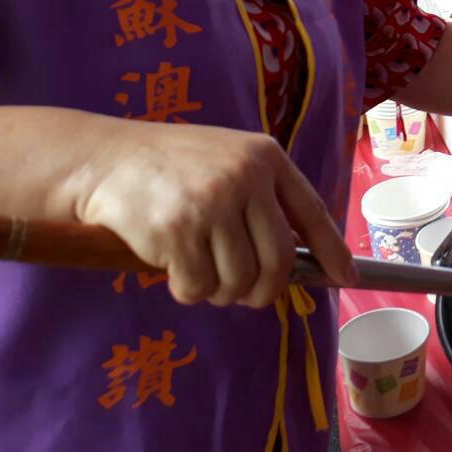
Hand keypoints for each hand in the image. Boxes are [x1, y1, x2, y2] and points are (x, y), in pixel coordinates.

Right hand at [73, 120, 354, 307]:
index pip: (312, 212)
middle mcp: (245, 177)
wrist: (105, 160)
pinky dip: (188, 290)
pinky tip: (173, 267)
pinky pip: (197, 287)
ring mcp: (211, 203)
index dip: (331, 251)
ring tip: (199, 270)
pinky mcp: (176, 231)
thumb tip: (300, 257)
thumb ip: (263, 197)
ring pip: (238, 280)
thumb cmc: (172, 167)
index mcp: (266, 157)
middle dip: (264, 290)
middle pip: (277, 260)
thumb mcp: (229, 162)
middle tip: (246, 294)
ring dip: (219, 290)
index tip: (346, 277)